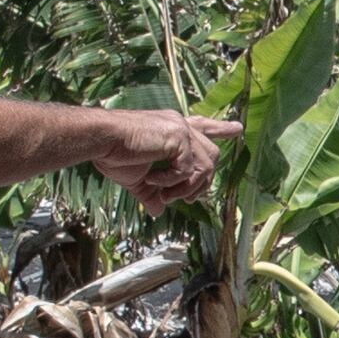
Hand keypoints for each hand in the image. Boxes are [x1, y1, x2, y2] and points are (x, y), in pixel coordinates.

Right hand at [105, 110, 240, 207]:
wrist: (101, 141)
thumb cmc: (113, 155)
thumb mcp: (138, 179)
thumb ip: (152, 194)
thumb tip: (158, 212)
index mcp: (172, 130)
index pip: (203, 127)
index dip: (220, 129)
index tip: (237, 130)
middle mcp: (180, 125)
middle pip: (212, 156)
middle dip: (202, 183)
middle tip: (186, 200)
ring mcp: (181, 129)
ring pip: (205, 166)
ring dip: (185, 188)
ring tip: (163, 195)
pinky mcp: (178, 136)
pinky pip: (189, 169)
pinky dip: (172, 182)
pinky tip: (153, 180)